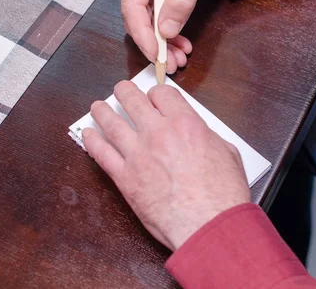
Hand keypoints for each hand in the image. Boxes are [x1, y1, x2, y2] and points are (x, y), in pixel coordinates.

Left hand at [82, 81, 249, 250]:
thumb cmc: (223, 195)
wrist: (209, 225)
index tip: (153, 98)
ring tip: (97, 107)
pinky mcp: (125, 178)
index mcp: (185, 123)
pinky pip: (102, 154)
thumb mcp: (227, 153)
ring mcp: (138, 155)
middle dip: (125, 91)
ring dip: (102, 111)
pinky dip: (92, 141)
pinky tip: (89, 134)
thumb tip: (199, 134)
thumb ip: (207, 137)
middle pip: (133, 100)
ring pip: (111, 123)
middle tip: (121, 90)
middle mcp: (158, 133)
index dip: (156, 93)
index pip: (162, 94)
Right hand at [118, 0, 226, 73]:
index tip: (155, 53)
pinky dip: (167, 37)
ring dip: (162, 45)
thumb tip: (166, 29)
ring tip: (178, 58)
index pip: (131, 6)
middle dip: (153, 44)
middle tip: (170, 63)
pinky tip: (180, 46)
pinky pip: (155, 23)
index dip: (142, 34)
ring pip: (146, 26)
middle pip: (136, 20)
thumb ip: (180, 2)